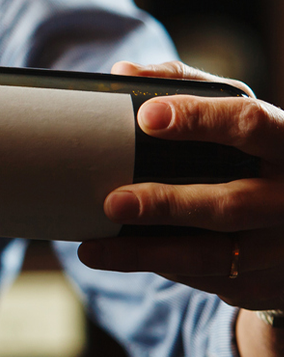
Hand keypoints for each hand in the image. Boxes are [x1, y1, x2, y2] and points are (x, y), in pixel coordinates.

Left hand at [77, 61, 283, 311]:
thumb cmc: (253, 151)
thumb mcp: (234, 111)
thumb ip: (185, 86)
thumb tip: (123, 73)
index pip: (251, 124)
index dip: (201, 119)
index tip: (146, 116)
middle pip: (231, 204)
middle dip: (168, 205)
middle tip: (112, 202)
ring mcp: (282, 246)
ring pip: (213, 256)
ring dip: (147, 255)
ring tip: (92, 250)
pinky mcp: (266, 283)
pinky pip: (209, 280)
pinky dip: (164, 270)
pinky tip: (123, 260)